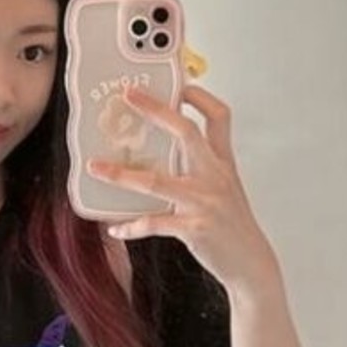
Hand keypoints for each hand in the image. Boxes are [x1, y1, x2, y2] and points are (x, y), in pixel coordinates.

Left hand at [86, 84, 278, 291]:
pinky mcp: (194, 228)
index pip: (219, 117)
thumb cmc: (233, 225)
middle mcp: (215, 176)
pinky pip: (154, 223)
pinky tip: (116, 229)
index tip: (178, 83)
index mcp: (223, 163)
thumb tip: (167, 151)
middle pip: (185, 133)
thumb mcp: (226, 188)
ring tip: (96, 167)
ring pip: (156, 181)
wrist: (251, 263)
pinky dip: (132, 226)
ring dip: (121, 174)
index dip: (199, 96)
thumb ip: (202, 167)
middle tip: (128, 96)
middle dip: (155, 111)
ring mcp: (205, 202)